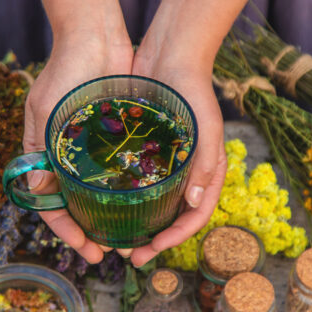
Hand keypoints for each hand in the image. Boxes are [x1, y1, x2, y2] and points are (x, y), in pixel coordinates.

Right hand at [23, 34, 133, 263]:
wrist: (96, 35)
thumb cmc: (65, 70)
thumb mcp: (47, 109)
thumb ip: (41, 147)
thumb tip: (36, 188)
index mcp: (46, 154)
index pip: (52, 204)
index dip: (67, 231)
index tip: (87, 250)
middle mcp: (69, 157)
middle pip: (78, 206)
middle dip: (92, 233)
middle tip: (112, 253)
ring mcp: (94, 150)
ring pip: (101, 195)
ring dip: (112, 218)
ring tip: (131, 238)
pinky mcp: (117, 138)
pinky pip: (122, 172)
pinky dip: (129, 192)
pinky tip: (145, 207)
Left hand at [128, 50, 226, 266]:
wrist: (169, 55)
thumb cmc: (193, 91)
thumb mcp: (206, 128)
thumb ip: (206, 164)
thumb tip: (195, 204)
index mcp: (207, 173)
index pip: (195, 216)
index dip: (176, 238)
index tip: (153, 250)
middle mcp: (187, 173)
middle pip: (172, 218)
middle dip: (154, 241)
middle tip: (130, 257)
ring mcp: (165, 164)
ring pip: (153, 205)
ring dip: (138, 226)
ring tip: (116, 240)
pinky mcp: (145, 151)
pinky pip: (136, 183)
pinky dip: (125, 201)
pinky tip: (105, 208)